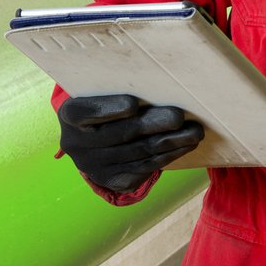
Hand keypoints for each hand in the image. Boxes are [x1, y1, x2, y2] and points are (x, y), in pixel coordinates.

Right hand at [56, 93, 203, 193]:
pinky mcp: (114, 180)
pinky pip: (146, 167)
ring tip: (194, 131)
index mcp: (70, 114)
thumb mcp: (102, 92)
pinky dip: (169, 155)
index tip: (132, 104)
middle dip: (154, 124)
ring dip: (171, 142)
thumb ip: (120, 88)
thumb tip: (161, 86)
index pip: (86, 112)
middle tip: (178, 116)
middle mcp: (77, 144)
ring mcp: (95, 166)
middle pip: (122, 134)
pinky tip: (185, 145)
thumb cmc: (106, 104)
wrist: (94, 140)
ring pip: (140, 152)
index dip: (108, 109)